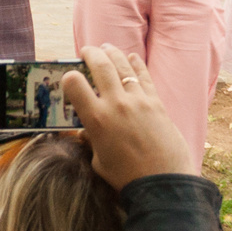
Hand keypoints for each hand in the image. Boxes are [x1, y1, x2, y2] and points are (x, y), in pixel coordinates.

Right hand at [60, 44, 191, 189]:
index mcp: (96, 120)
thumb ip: (90, 142)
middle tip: (86, 51)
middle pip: (100, 66)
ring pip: (122, 66)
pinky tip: (131, 57)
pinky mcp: (156, 103)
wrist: (163, 182)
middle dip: (90, 54)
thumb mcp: (98, 161)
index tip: (68, 78)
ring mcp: (138, 101)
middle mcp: (116, 105)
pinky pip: (144, 76)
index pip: (74, 84)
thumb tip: (87, 133)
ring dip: (112, 53)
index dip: (68, 77)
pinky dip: (136, 64)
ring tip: (106, 48)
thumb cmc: (127, 177)